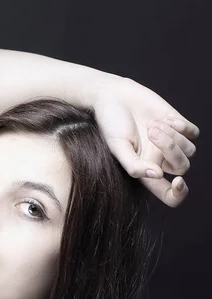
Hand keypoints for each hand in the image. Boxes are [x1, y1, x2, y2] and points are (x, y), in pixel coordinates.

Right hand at [93, 77, 199, 206]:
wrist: (114, 96)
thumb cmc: (111, 124)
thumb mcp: (117, 148)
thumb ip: (134, 166)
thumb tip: (157, 175)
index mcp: (146, 171)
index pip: (169, 194)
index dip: (178, 194)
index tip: (177, 181)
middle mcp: (160, 159)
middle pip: (182, 167)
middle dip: (171, 150)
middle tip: (151, 132)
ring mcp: (171, 142)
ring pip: (190, 150)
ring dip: (173, 136)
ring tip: (152, 125)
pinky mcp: (178, 124)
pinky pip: (193, 132)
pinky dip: (182, 127)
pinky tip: (166, 119)